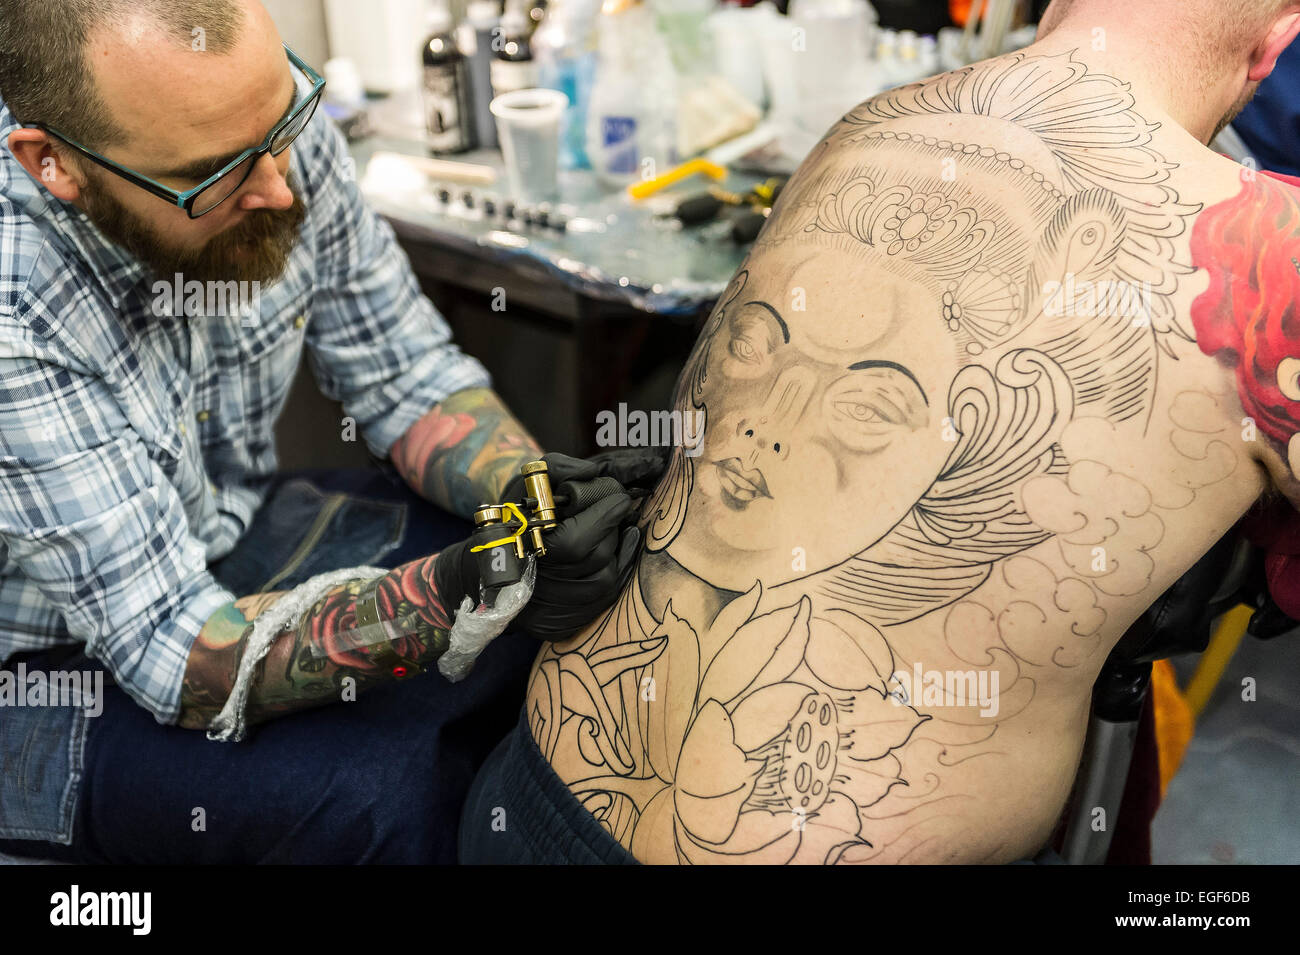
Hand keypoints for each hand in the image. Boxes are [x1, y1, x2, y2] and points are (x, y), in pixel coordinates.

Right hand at [498, 450, 665, 638]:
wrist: (480, 571)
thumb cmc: (509, 522)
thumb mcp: (526, 484)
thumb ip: (559, 468)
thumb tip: (593, 474)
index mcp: (525, 549)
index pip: (579, 537)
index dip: (606, 514)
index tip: (620, 497)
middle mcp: (538, 586)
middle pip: (597, 557)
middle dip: (612, 530)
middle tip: (616, 511)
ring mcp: (550, 612)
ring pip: (605, 582)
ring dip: (617, 553)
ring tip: (618, 531)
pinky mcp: (559, 626)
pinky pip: (601, 603)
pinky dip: (613, 576)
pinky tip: (617, 555)